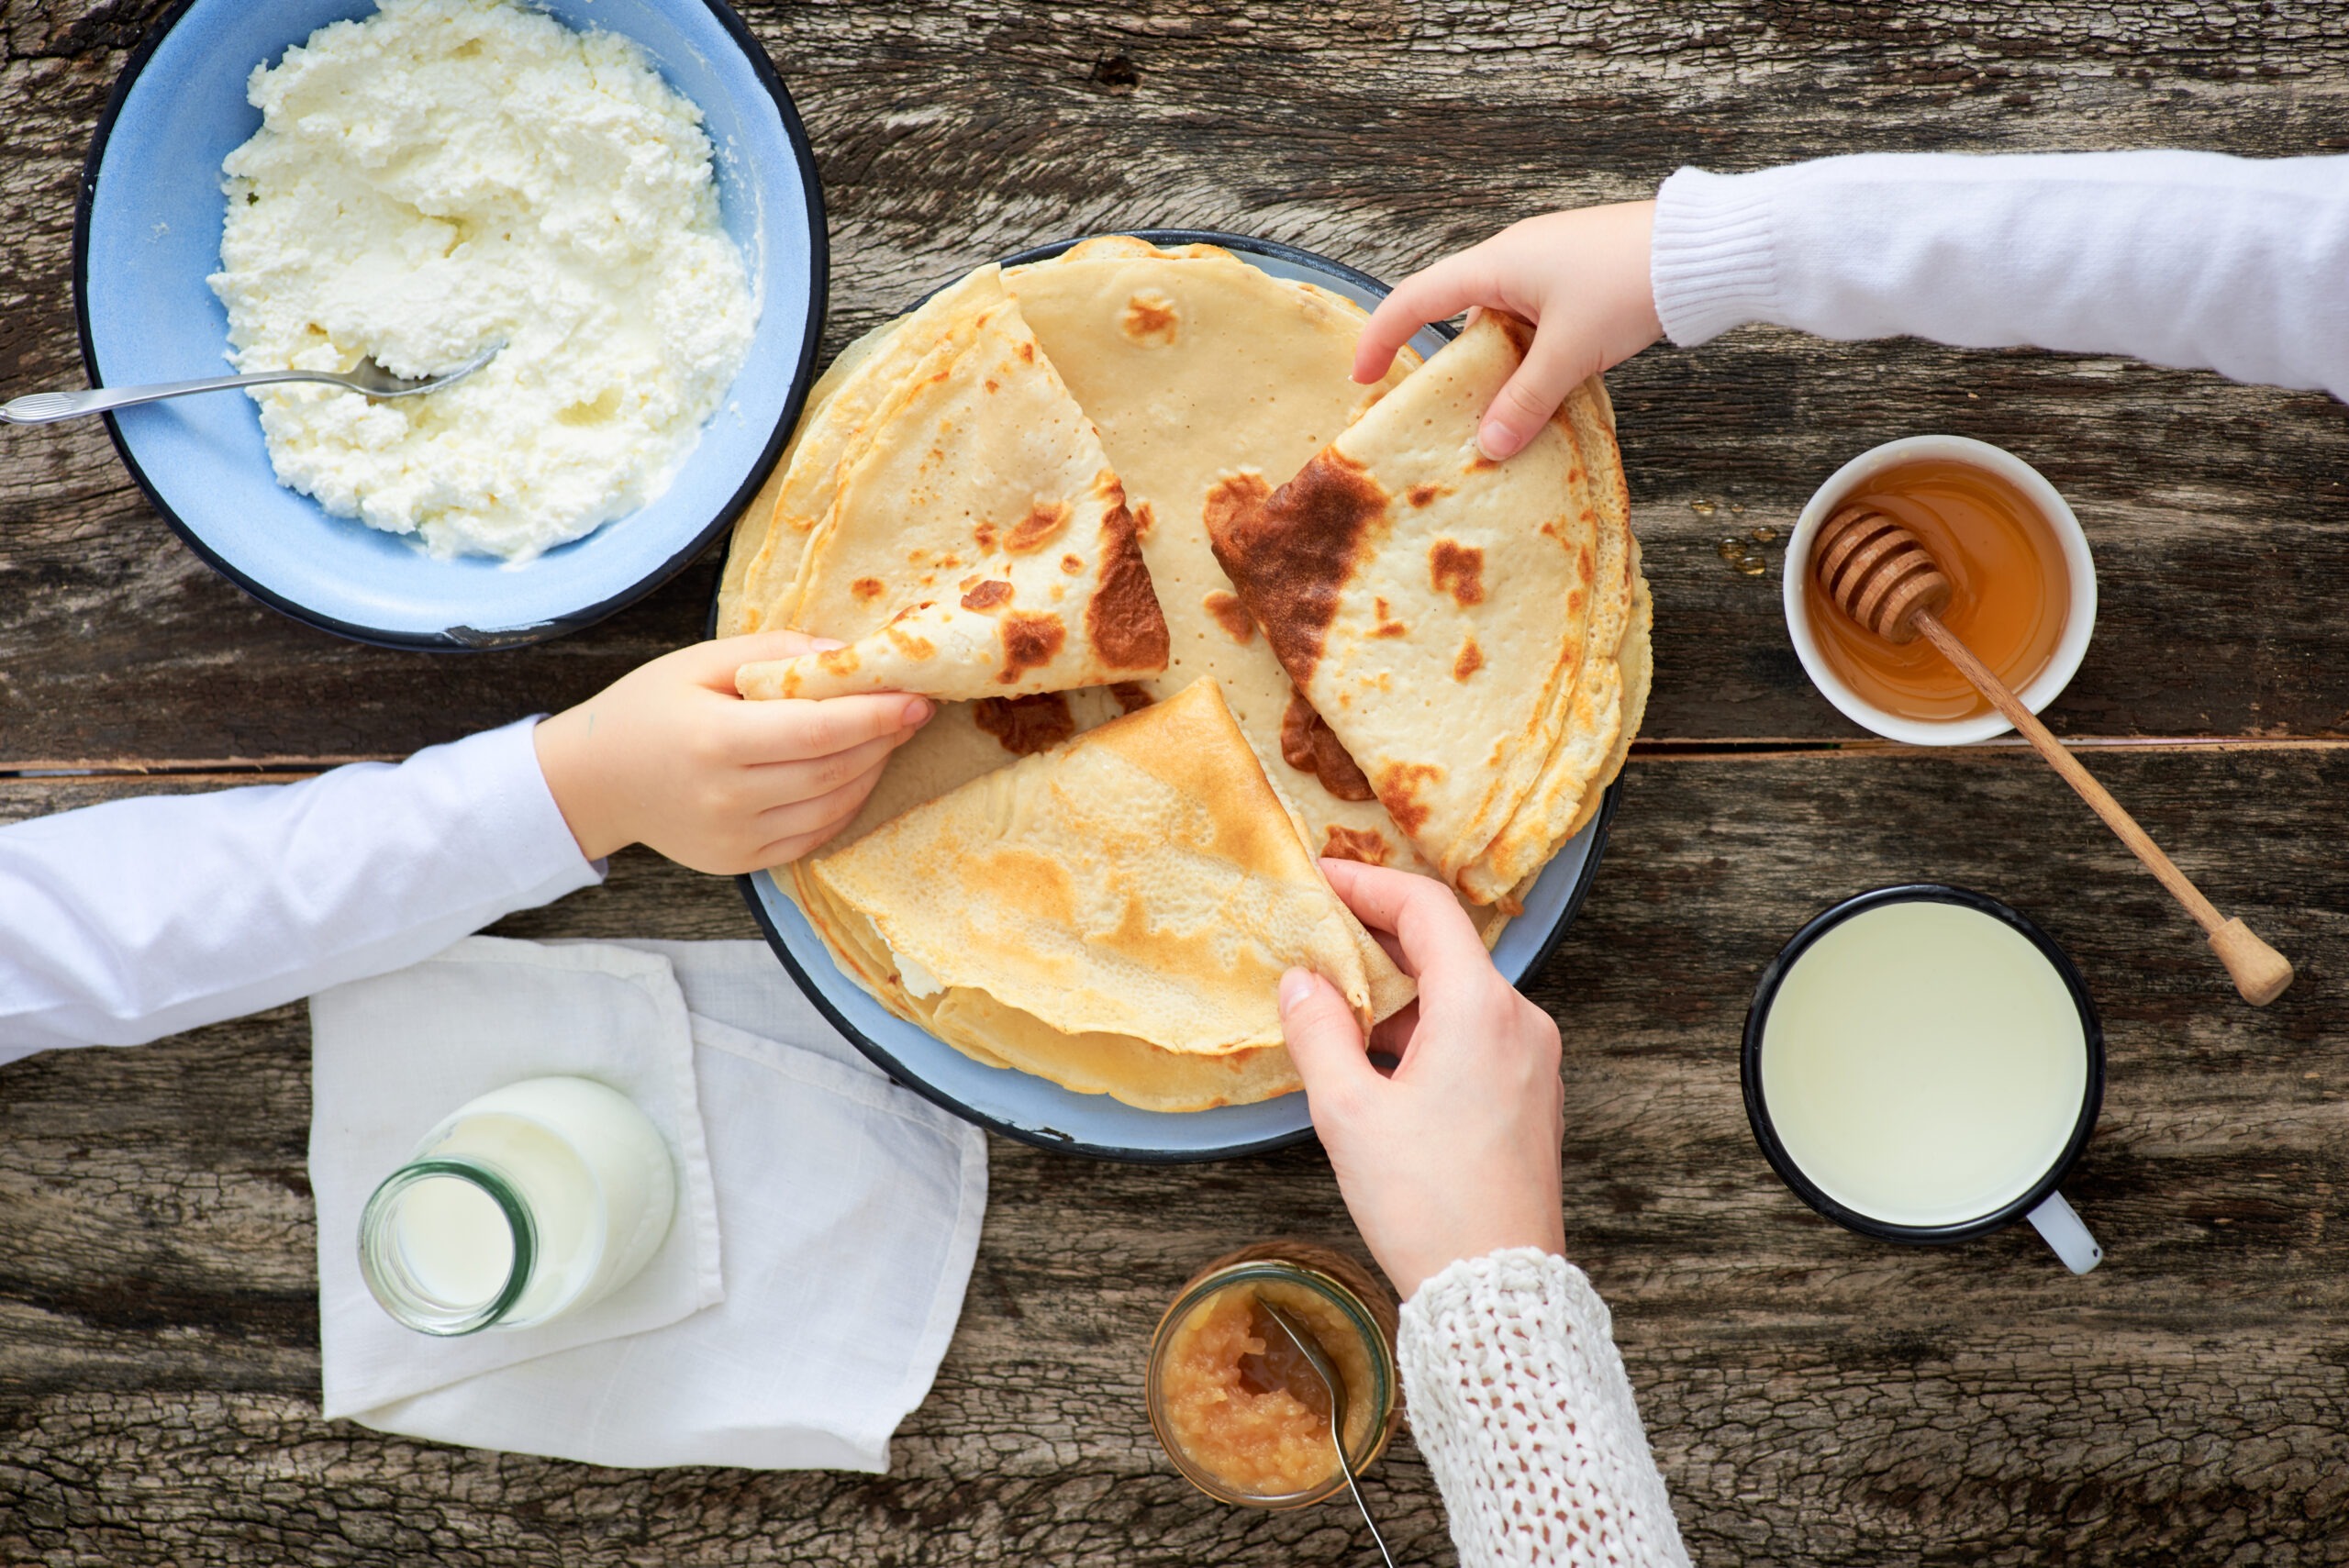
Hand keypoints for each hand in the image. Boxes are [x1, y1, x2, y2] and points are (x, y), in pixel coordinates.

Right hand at [533, 631, 931, 873]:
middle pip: (835, 770)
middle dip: (885, 739)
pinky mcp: (741, 863)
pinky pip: (814, 836)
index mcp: (715, 740)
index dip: (878, 715)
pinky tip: (854, 773)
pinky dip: (845, 804)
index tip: (918, 697)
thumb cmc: (648, 709)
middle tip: (914, 710)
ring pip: (833, 807)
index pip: (820, 731)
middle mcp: (728, 798)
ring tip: (887, 737)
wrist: (595, 780)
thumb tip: (845, 653)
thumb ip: (774, 653)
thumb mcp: (699, 661)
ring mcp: (735, 838)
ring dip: (872, 771)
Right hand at [1278, 858, 1566, 1300]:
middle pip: (1445, 949)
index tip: (1322, 878)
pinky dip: (1422, 1029)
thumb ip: (1318, 1033)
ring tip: (1331, 1008)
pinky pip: (1473, 1035)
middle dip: (1375, 941)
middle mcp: (1519, 1021)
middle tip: (1315, 940)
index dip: (1368, 884)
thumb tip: (1302, 983)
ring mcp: (1532, 1059)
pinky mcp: (1529, 1095)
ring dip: (1396, 993)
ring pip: (1457, 996)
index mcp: (1481, 1009)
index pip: (1426, 908)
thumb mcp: (1349, 1113)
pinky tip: (1373, 1058)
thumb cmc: (1428, 1204)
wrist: (1496, 1290)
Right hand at [1354, 201, 1661, 461]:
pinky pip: (1534, 323)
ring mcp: (1548, 266)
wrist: (1703, 250)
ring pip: (1501, 324)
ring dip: (1496, 367)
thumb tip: (1489, 446)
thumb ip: (1525, 401)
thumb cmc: (1630, 284)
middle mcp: (1514, 259)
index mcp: (1497, 264)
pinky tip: (1544, 390)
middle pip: (1458, 314)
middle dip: (1447, 366)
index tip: (1362, 376)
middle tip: (1438, 412)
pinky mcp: (1578, 278)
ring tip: (1498, 415)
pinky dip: (1527, 357)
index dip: (1383, 336)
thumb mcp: (1570, 353)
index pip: (1417, 298)